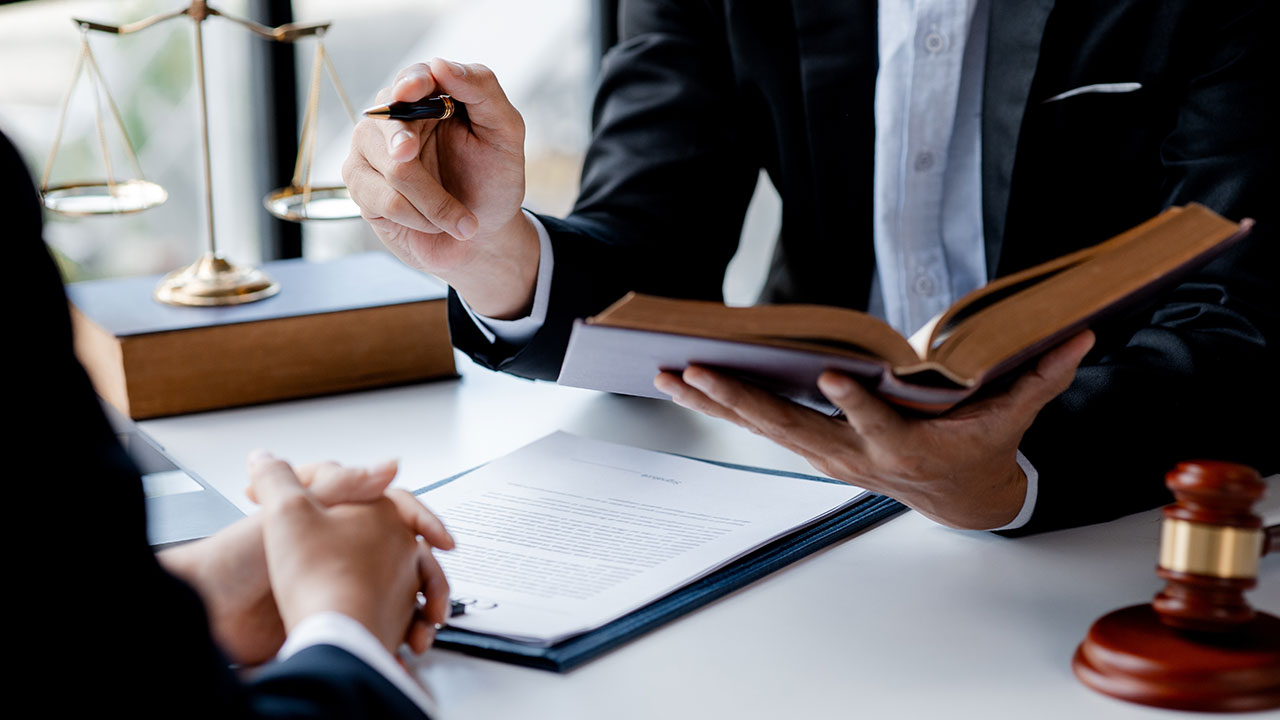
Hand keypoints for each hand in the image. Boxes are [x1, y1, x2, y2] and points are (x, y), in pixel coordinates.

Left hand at [159, 460, 452, 663]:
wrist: (210, 611)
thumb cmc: (237, 559)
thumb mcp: (292, 510)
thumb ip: (342, 484)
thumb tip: (391, 464)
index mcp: (331, 509)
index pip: (391, 504)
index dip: (421, 519)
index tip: (440, 540)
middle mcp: (338, 540)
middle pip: (401, 548)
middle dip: (425, 571)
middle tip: (435, 591)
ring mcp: (336, 576)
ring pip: (396, 586)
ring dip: (415, 605)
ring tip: (422, 625)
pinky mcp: (330, 609)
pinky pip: (377, 618)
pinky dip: (395, 630)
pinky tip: (401, 641)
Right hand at [343, 58, 540, 318]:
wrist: (484, 236)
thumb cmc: (493, 179)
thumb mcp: (505, 133)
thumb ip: (482, 90)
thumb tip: (440, 64)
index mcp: (429, 95)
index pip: (413, 78)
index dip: (411, 83)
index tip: (411, 91)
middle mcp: (394, 116)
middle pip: (392, 121)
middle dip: (412, 150)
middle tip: (409, 155)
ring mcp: (371, 150)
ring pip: (394, 168)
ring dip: (436, 202)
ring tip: (461, 218)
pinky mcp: (360, 185)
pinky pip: (386, 200)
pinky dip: (421, 218)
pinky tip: (434, 224)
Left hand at [653, 332, 1095, 528]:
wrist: (958, 499)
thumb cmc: (981, 450)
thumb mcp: (1014, 418)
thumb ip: (1040, 378)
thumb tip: (1079, 336)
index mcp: (907, 447)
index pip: (877, 424)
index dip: (855, 405)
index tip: (830, 379)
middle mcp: (855, 454)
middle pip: (792, 427)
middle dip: (742, 400)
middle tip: (696, 371)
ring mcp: (827, 453)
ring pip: (764, 427)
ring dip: (716, 402)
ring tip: (668, 373)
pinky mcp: (812, 447)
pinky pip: (762, 426)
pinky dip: (724, 405)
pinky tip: (688, 383)